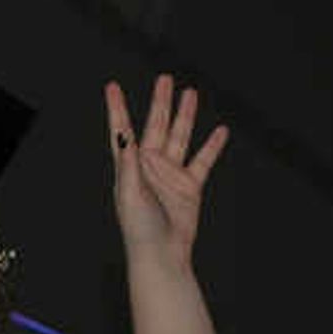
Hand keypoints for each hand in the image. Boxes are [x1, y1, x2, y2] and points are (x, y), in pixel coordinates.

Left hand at [106, 75, 228, 266]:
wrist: (162, 254)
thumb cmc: (139, 228)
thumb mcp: (128, 193)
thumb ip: (127, 163)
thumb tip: (123, 134)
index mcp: (130, 166)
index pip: (122, 131)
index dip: (117, 109)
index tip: (112, 87)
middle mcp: (150, 166)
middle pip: (156, 125)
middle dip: (160, 102)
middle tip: (165, 79)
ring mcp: (171, 174)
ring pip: (180, 136)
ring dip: (185, 115)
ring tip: (190, 92)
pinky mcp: (189, 186)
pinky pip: (203, 160)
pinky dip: (212, 146)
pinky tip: (220, 131)